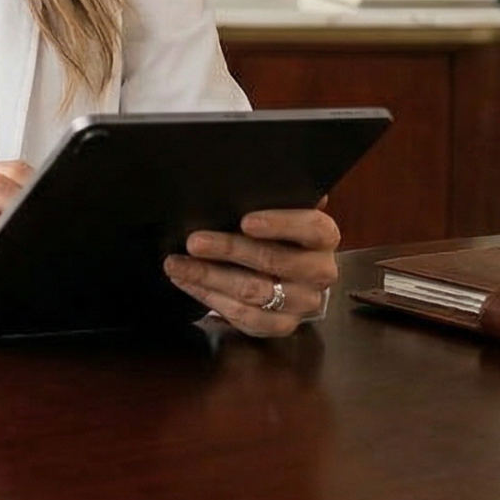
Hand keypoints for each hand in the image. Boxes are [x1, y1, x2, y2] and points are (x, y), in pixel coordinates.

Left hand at [163, 206, 341, 337]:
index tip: (245, 220)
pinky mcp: (282, 326)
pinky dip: (210, 298)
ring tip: (176, 263)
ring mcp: (303, 303)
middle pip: (273, 260)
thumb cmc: (276, 236)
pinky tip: (187, 282)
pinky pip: (244, 316)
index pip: (311, 228)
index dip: (280, 223)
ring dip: (208, 276)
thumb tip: (265, 173)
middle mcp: (320, 271)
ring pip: (253, 291)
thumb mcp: (278, 213)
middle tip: (193, 241)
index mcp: (324, 237)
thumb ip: (274, 198)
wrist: (289, 278)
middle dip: (228, 249)